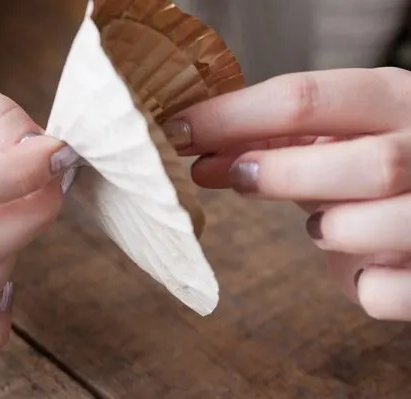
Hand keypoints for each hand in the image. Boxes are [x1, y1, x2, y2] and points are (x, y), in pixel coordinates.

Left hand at [164, 67, 410, 321]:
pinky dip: (362, 288)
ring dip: (334, 231)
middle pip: (367, 163)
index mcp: (393, 100)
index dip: (230, 118)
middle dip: (282, 175)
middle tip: (235, 178)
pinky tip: (363, 270)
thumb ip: (279, 143)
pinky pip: (387, 292)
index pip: (305, 100)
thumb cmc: (372, 166)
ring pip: (379, 225)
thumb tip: (203, 155)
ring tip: (321, 228)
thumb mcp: (337, 135)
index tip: (178, 132)